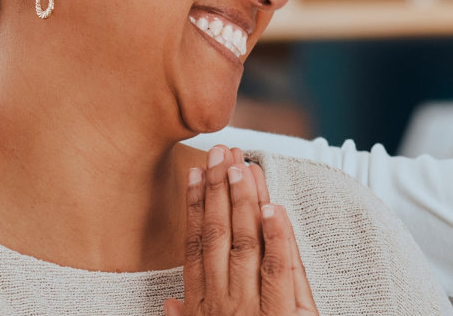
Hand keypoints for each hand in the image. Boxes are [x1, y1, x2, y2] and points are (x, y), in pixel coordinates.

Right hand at [165, 145, 317, 315]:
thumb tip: (170, 302)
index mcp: (204, 303)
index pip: (196, 244)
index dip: (195, 205)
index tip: (197, 174)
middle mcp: (224, 300)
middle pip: (218, 233)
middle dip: (218, 189)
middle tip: (220, 154)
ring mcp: (252, 306)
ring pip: (247, 242)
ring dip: (243, 201)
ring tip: (241, 167)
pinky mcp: (282, 314)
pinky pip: (280, 268)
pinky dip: (277, 236)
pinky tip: (273, 207)